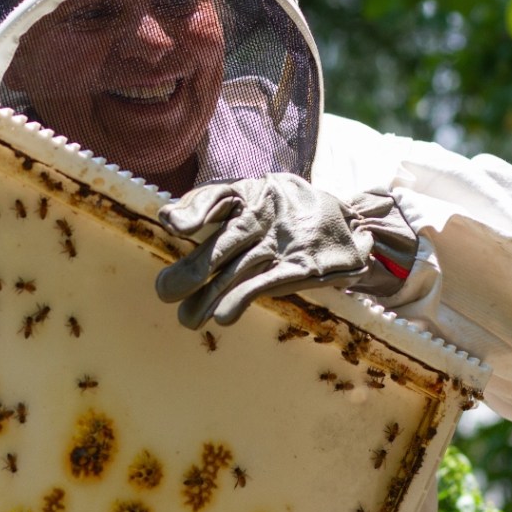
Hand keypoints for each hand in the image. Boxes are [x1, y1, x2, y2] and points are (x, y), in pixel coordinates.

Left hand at [155, 173, 415, 328]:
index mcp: (251, 192)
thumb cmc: (280, 210)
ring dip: (211, 296)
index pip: (220, 196)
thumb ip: (207, 207)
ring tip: (187, 318)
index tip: (173, 224)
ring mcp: (285, 241)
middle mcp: (267, 213)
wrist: (345, 220)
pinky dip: (243, 298)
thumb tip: (168, 219)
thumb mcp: (249, 198)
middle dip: (194, 268)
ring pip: (242, 269)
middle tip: (165, 291)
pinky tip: (222, 317)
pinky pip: (269, 282)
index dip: (196, 209)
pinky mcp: (303, 266)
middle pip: (227, 241)